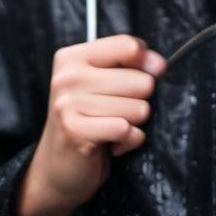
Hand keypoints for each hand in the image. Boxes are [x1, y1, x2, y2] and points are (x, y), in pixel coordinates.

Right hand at [14, 34, 166, 215]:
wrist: (56, 169)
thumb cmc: (88, 120)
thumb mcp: (104, 83)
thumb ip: (131, 65)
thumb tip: (158, 64)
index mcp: (74, 56)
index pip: (128, 46)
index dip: (147, 63)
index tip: (146, 76)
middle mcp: (67, 76)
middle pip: (141, 80)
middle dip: (139, 101)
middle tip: (117, 112)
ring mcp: (68, 103)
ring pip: (138, 108)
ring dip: (133, 123)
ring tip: (112, 127)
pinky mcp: (74, 131)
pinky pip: (126, 130)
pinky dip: (129, 141)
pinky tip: (112, 143)